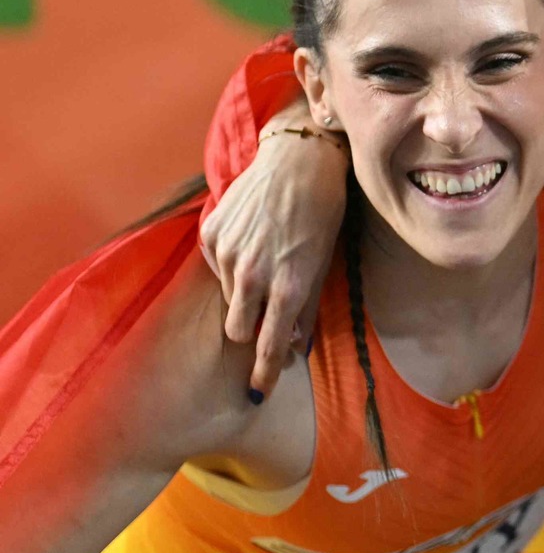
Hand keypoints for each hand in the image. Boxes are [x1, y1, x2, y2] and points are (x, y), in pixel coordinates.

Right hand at [200, 127, 348, 394]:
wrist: (299, 162)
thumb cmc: (323, 213)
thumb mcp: (324, 263)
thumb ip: (305, 307)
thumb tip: (292, 345)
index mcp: (289, 286)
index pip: (269, 345)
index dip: (264, 372)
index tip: (258, 391)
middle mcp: (254, 275)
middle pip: (237, 329)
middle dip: (249, 328)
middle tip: (265, 312)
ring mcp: (228, 254)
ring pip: (228, 297)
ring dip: (243, 292)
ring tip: (266, 260)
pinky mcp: (210, 235)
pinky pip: (216, 267)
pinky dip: (231, 263)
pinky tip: (252, 239)